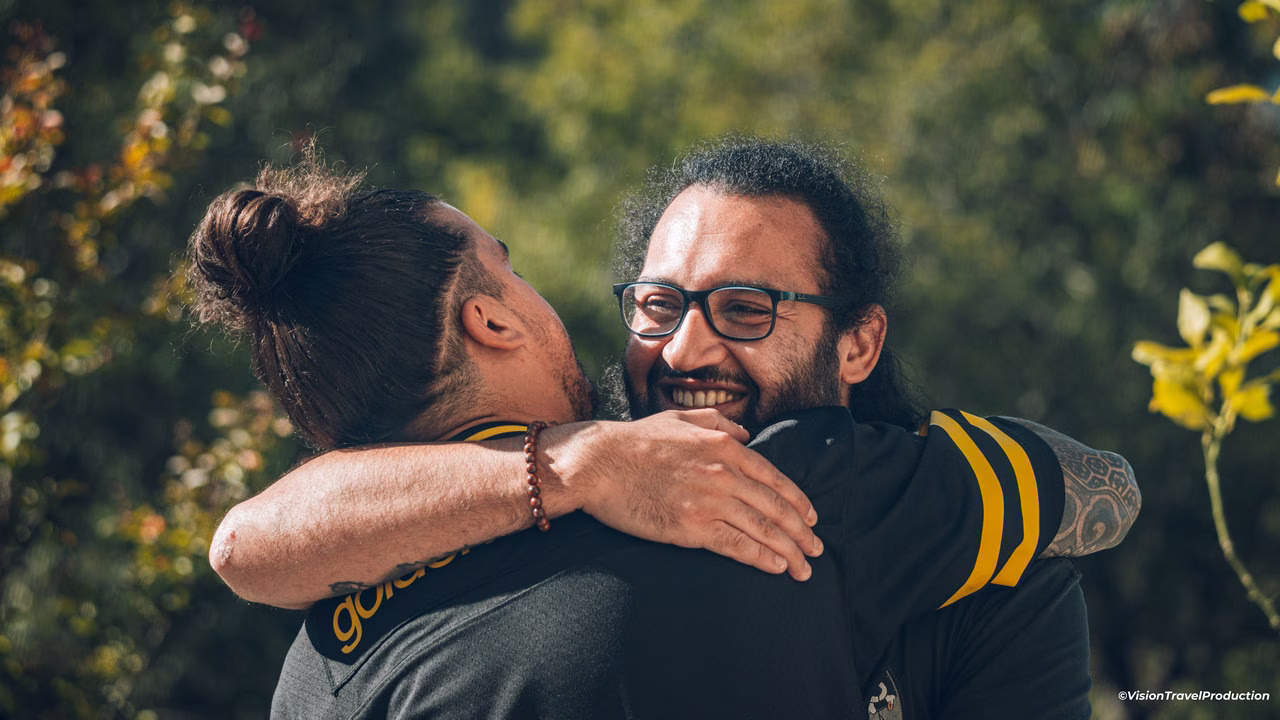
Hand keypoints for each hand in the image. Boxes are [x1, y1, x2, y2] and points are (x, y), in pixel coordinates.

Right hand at [543, 409, 822, 580]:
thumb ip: (719, 424)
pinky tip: (776, 567)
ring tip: (803, 567)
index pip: (774, 478)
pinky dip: (761, 558)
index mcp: (725, 447)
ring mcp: (709, 501)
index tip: (811, 517)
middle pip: (775, 507)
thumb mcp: (681, 419)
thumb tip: (745, 434)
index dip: (797, 501)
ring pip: (762, 529)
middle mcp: (724, 473)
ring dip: (789, 551)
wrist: (599, 462)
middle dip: (801, 532)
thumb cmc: (635, 441)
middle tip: (816, 549)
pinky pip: (736, 545)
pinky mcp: (691, 527)